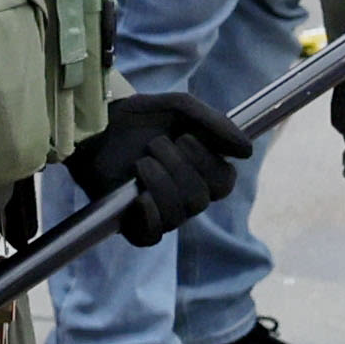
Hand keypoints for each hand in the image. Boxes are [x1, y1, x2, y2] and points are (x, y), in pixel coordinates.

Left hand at [80, 88, 241, 247]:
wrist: (97, 125)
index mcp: (201, 171)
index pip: (224, 183)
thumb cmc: (140, 117)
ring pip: (179, 214)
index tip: (187, 138)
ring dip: (160, 181)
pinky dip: (150, 215)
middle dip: (178, 166)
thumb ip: (217, 124)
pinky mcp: (134, 225)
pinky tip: (139, 195)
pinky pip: (153, 236)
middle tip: (157, 144)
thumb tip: (247, 151)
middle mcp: (185, 196)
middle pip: (201, 199)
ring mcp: (161, 213)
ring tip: (142, 161)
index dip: (209, 163)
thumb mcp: (181, 108)